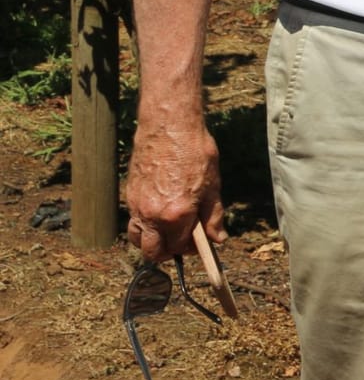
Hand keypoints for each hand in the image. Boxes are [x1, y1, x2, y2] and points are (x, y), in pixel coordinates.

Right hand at [124, 120, 224, 262]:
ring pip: (137, 239)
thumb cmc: (194, 152)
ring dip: (152, 242)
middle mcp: (152, 215)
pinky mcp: (129, 196)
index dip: (192, 249)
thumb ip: (213, 216)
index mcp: (176, 215)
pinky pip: (133, 221)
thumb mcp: (212, 185)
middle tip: (183, 242)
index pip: (180, 247)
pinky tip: (160, 212)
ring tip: (169, 231)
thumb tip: (217, 239)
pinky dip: (144, 225)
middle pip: (152, 252)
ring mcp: (137, 206)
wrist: (169, 127)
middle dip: (168, 253)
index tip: (199, 244)